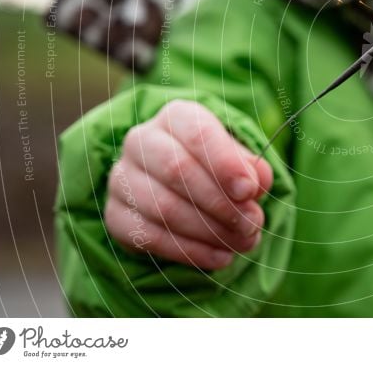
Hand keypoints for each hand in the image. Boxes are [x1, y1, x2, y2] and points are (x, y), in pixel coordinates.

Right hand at [104, 100, 272, 269]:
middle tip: (252, 223)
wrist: (180, 188)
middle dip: (220, 202)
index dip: (225, 164)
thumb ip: (252, 168)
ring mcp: (122, 178)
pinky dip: (190, 251)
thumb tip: (257, 181)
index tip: (249, 191)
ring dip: (210, 231)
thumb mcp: (239, 160)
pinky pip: (150, 237)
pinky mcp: (116, 214)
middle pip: (177, 169)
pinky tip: (220, 256)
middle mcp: (142, 140)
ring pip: (163, 207)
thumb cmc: (216, 167)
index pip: (198, 133)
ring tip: (243, 242)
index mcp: (176, 117)